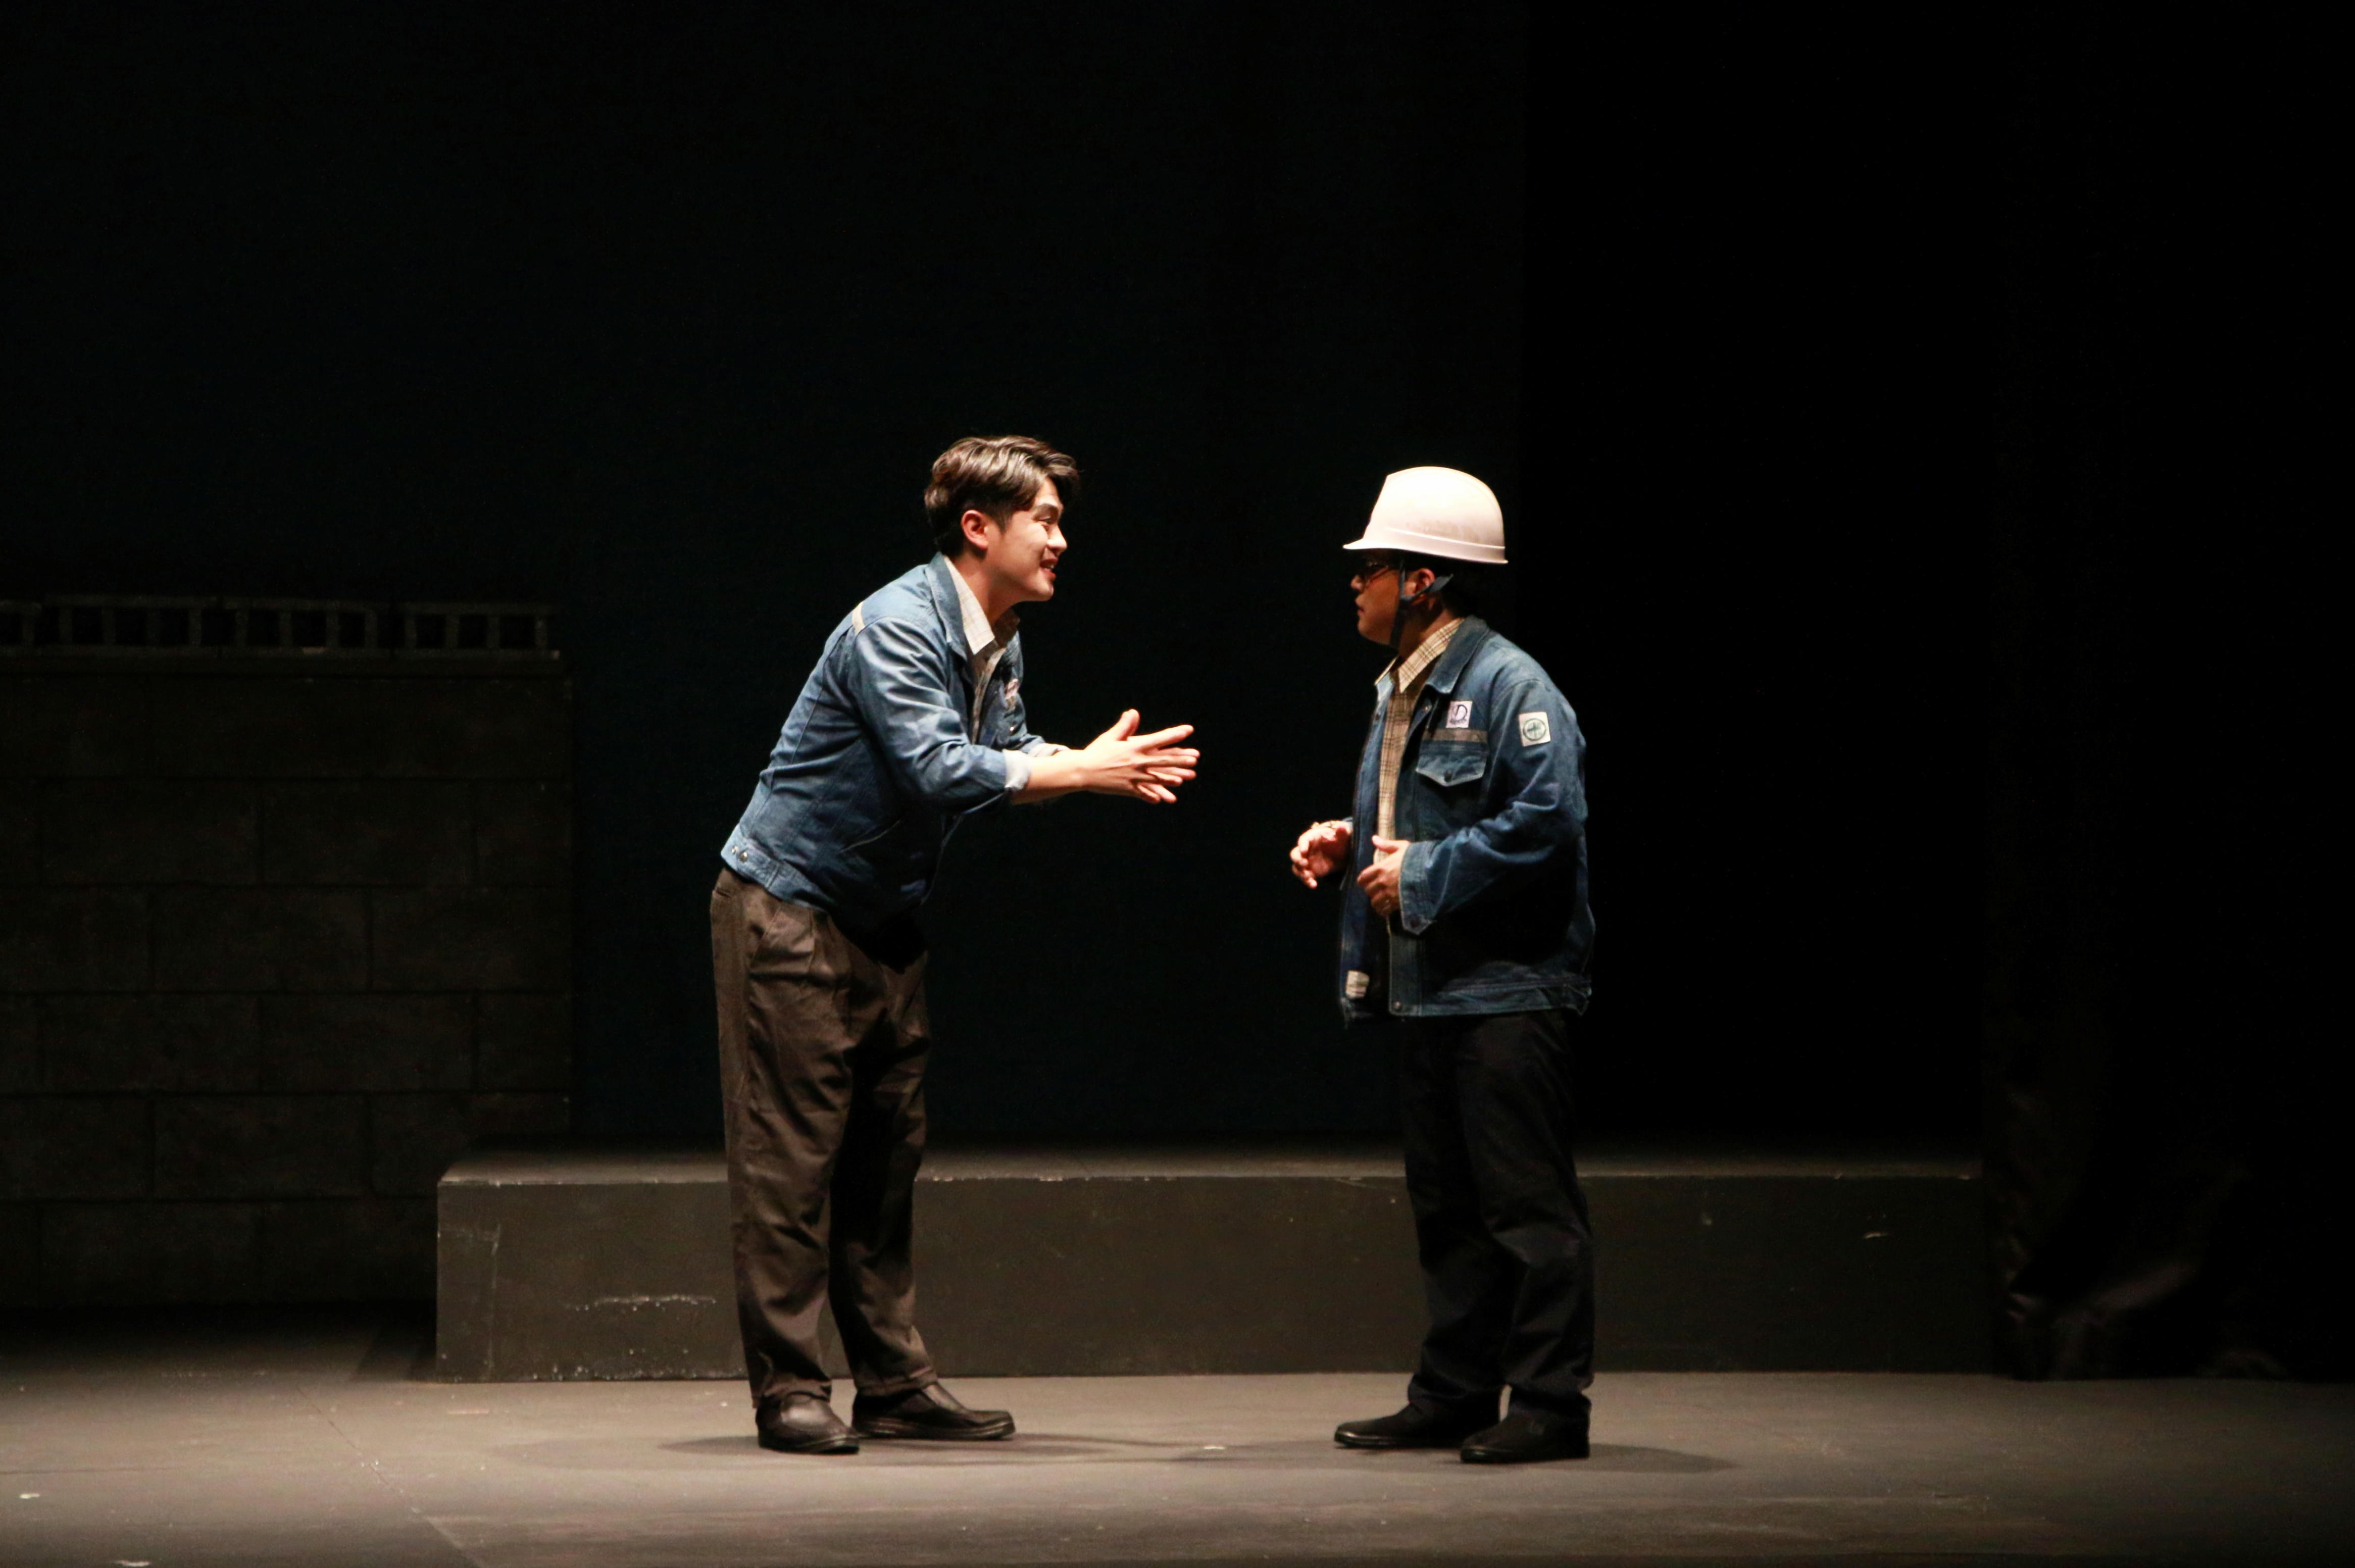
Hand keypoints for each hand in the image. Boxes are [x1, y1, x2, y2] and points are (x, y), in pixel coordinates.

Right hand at [1069, 709, 1199, 802]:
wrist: (1082, 770)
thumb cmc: (1096, 752)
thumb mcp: (1111, 737)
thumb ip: (1125, 727)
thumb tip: (1133, 712)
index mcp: (1133, 747)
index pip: (1158, 739)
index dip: (1174, 735)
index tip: (1187, 731)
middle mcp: (1136, 762)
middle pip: (1162, 760)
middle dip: (1179, 760)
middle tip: (1194, 759)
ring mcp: (1132, 776)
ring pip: (1155, 778)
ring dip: (1169, 779)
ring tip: (1182, 780)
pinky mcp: (1127, 788)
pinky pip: (1142, 793)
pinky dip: (1150, 796)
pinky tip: (1160, 800)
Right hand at [1289, 820, 1353, 887]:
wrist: (1344, 852)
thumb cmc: (1341, 840)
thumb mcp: (1344, 835)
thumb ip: (1342, 831)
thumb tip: (1341, 827)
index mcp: (1312, 837)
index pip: (1303, 840)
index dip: (1302, 845)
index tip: (1304, 851)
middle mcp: (1306, 849)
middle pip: (1295, 854)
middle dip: (1298, 860)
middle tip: (1305, 865)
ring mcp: (1307, 860)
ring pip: (1297, 867)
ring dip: (1300, 873)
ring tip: (1308, 878)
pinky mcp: (1311, 870)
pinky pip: (1305, 876)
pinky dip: (1308, 881)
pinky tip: (1314, 885)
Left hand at [1356, 835, 1408, 917]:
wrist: (1430, 872)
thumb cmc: (1416, 858)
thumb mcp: (1402, 847)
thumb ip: (1387, 845)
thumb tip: (1374, 838)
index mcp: (1381, 868)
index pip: (1363, 877)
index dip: (1362, 880)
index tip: (1363, 882)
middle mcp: (1382, 882)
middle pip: (1368, 891)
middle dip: (1370, 891)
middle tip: (1375, 890)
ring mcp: (1389, 894)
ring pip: (1374, 902)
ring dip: (1376, 902)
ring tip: (1380, 901)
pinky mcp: (1396, 903)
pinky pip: (1384, 910)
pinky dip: (1383, 911)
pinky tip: (1385, 909)